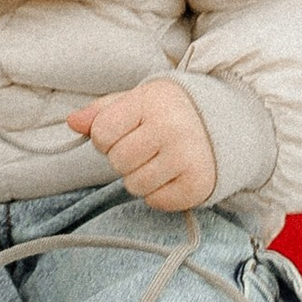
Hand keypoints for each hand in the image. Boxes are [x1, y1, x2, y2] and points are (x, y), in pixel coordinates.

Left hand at [68, 74, 216, 211]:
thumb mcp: (139, 100)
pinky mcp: (197, 185)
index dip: (106, 138)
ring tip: (159, 161)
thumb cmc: (174, 111)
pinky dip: (159, 193)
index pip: (102, 133)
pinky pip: (156, 201)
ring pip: (134, 185)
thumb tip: (72, 122)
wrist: (229, 123)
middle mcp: (170, 128)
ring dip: (140, 177)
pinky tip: (173, 174)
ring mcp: (186, 158)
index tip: (125, 132)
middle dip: (124, 158)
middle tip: (146, 147)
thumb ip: (102, 111)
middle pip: (117, 161)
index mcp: (151, 101)